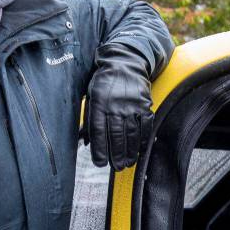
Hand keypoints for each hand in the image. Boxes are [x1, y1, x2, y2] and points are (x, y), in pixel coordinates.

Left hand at [83, 44, 153, 170]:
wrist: (124, 63)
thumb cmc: (104, 82)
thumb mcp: (91, 96)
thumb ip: (88, 119)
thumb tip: (84, 142)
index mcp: (99, 102)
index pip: (98, 131)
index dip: (99, 149)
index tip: (100, 162)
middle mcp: (115, 104)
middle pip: (116, 135)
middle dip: (116, 154)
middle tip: (116, 167)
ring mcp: (131, 104)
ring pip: (131, 133)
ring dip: (130, 151)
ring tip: (128, 163)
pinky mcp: (144, 103)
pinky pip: (145, 125)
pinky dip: (143, 139)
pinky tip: (140, 150)